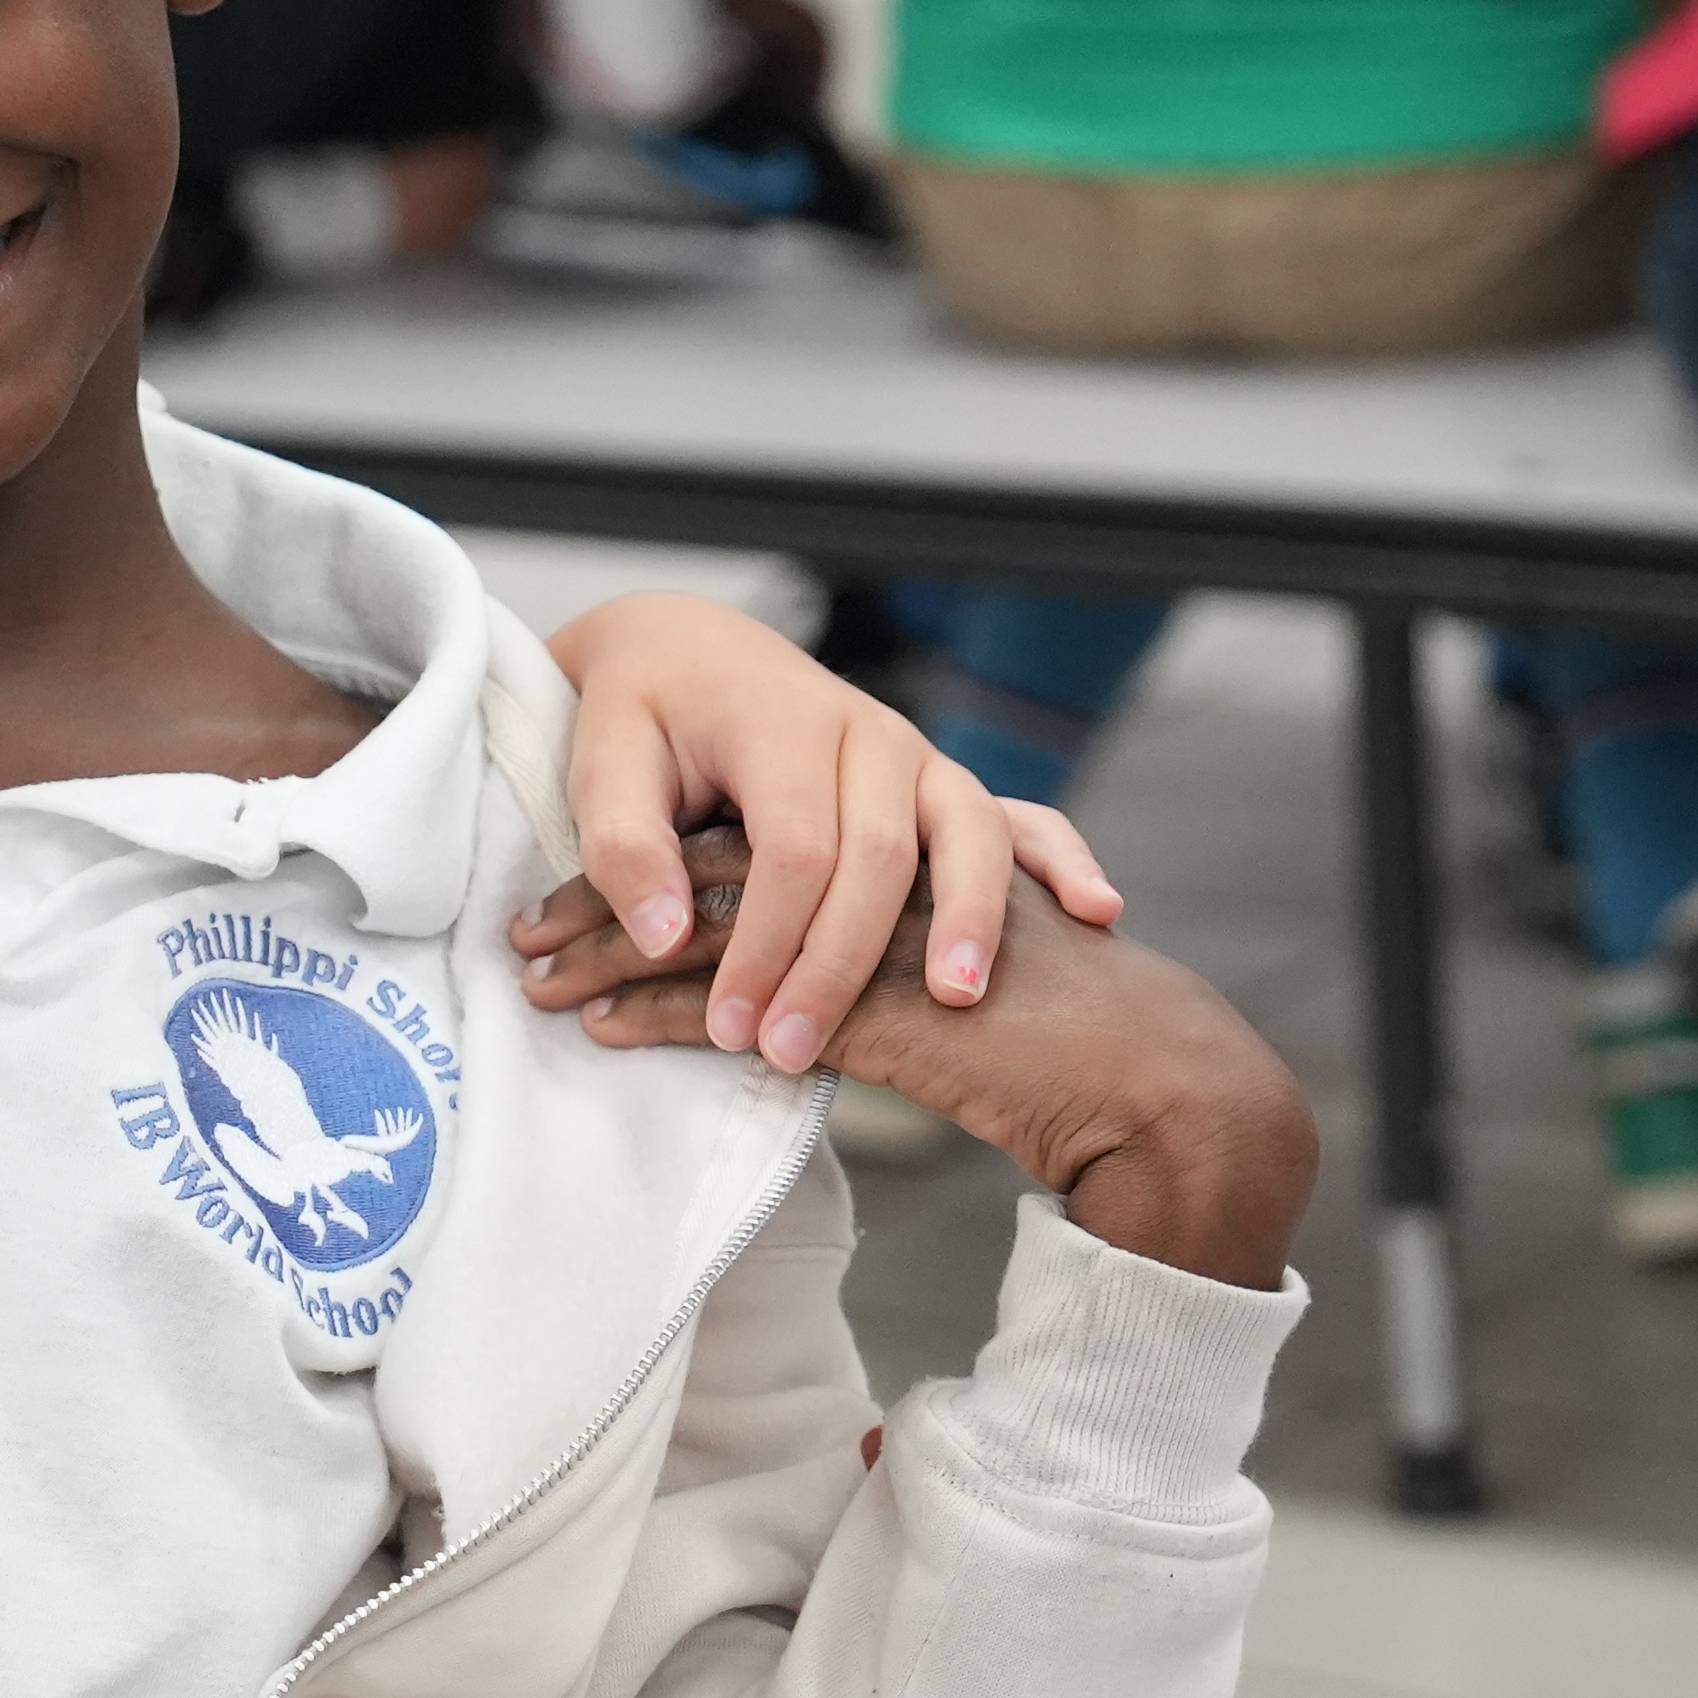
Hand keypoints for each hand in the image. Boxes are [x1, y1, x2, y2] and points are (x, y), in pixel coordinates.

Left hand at [516, 590, 1122, 1071]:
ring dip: (971, 916)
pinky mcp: (943, 787)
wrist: (693, 648)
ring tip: (959, 997)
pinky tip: (1095, 912)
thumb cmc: (644, 716)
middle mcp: (867, 737)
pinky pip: (1026, 818)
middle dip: (838, 965)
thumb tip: (662, 935)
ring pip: (968, 833)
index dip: (763, 947)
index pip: (792, 850)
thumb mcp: (602, 764)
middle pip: (878, 859)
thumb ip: (623, 843)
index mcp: (784, 724)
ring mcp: (918, 760)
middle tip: (792, 1050)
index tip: (733, 1028)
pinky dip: (1064, 858)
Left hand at [537, 834, 1316, 1288]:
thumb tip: (740, 959)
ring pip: (728, 919)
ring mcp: (887, 909)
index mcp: (897, 820)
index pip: (746, 841)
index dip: (642, 880)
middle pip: (721, 867)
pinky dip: (671, 1012)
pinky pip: (752, 991)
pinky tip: (611, 1033)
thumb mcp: (929, 971)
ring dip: (626, 960)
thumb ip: (845, 946)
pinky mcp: (885, 986)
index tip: (558, 920)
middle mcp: (892, 844)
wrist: (1154, 1078)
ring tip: (548, 995)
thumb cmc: (1046, 1035)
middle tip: (523, 950)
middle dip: (612, 913)